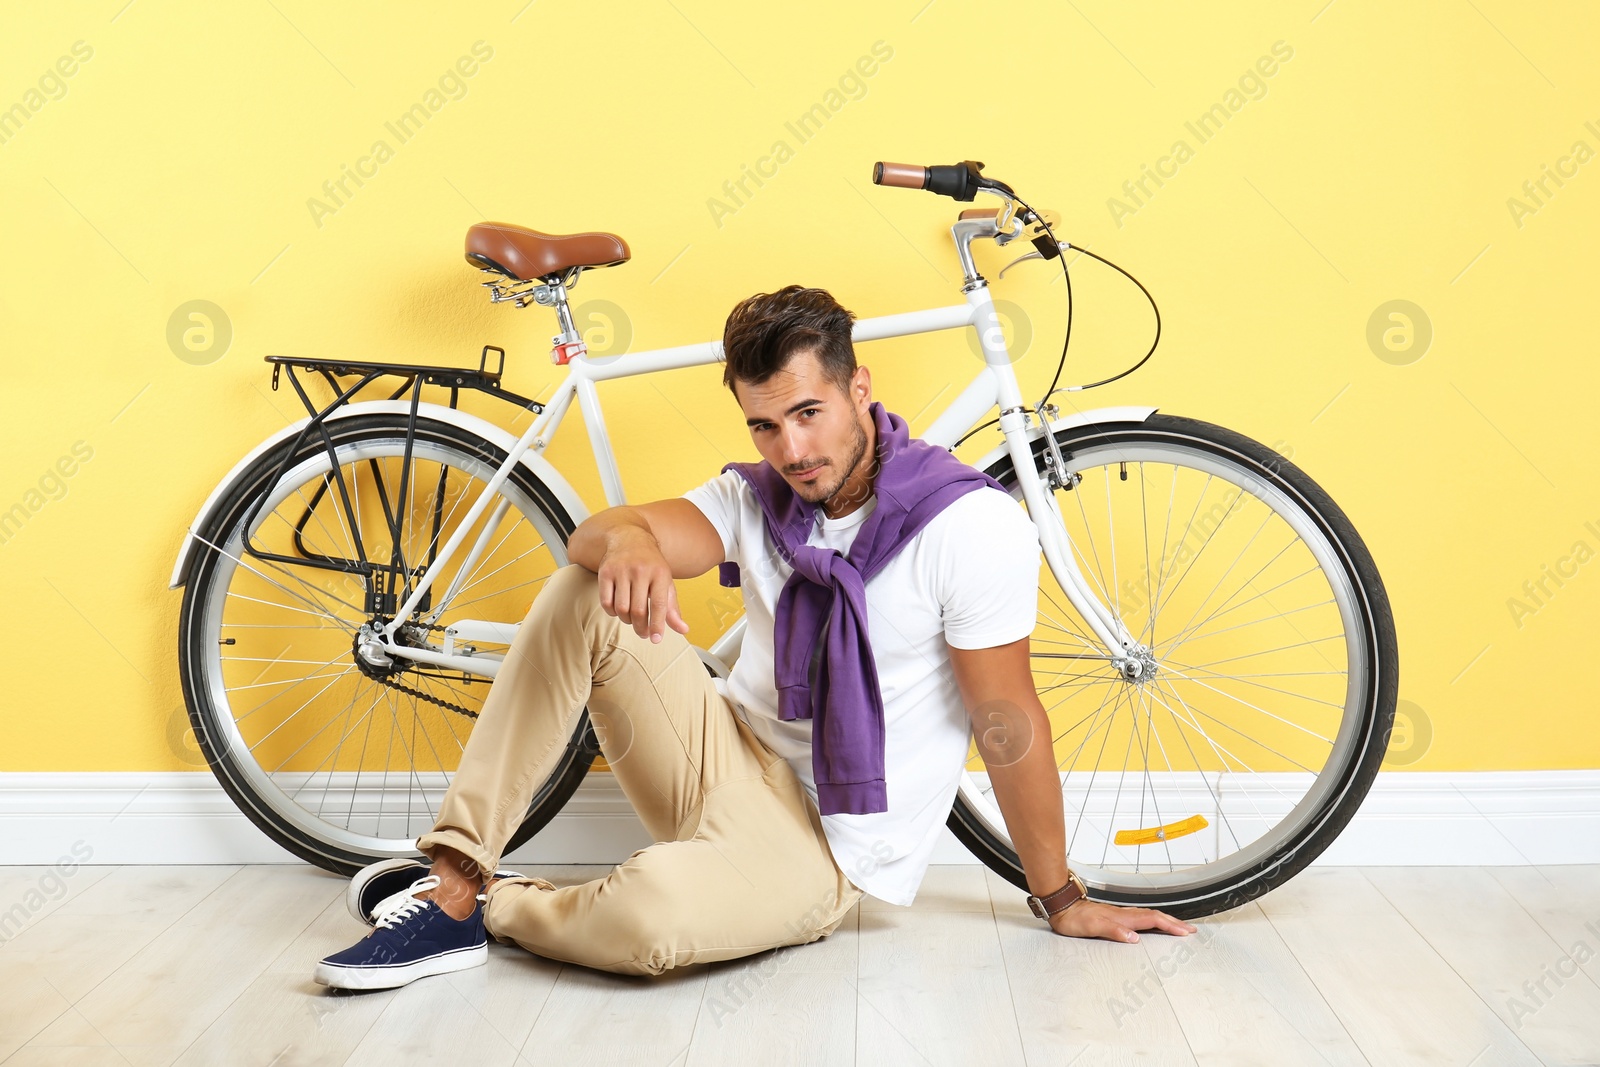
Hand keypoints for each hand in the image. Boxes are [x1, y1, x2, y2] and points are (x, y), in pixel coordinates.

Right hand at [596, 528, 689, 642]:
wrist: (629, 538)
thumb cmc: (651, 565)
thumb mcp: (665, 582)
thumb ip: (672, 608)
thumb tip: (683, 630)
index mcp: (660, 573)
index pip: (659, 604)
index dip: (657, 625)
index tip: (656, 639)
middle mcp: (641, 570)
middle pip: (638, 610)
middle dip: (641, 627)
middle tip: (643, 633)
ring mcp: (621, 570)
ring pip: (621, 608)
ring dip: (626, 620)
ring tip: (632, 619)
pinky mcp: (605, 572)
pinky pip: (606, 602)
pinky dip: (612, 612)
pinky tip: (618, 610)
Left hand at [1046, 899, 1196, 942]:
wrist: (1062, 907)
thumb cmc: (1075, 918)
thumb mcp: (1092, 927)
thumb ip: (1113, 931)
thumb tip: (1134, 938)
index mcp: (1122, 917)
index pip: (1152, 920)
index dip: (1170, 926)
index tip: (1185, 932)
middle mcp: (1124, 915)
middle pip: (1155, 917)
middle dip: (1174, 923)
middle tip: (1190, 930)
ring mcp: (1121, 915)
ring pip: (1149, 916)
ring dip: (1166, 921)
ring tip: (1179, 927)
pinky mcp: (1116, 917)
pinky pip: (1141, 918)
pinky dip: (1153, 921)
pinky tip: (1153, 925)